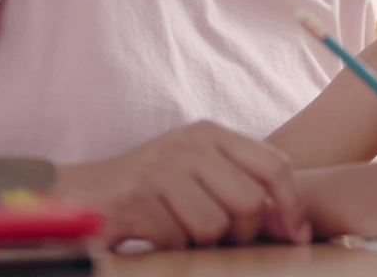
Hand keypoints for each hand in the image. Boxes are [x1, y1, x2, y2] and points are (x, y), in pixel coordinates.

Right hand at [54, 120, 309, 248]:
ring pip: (213, 226)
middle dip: (241, 232)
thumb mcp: (199, 169)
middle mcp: (188, 144)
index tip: (297, 233)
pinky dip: (169, 244)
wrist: (79, 191)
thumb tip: (295, 225)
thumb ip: (243, 184)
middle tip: (220, 237)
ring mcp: (160, 168)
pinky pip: (176, 238)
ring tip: (179, 228)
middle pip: (248, 202)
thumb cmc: (150, 186)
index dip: (291, 203)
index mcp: (210, 133)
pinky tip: (152, 230)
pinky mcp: (134, 197)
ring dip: (200, 241)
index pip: (273, 165)